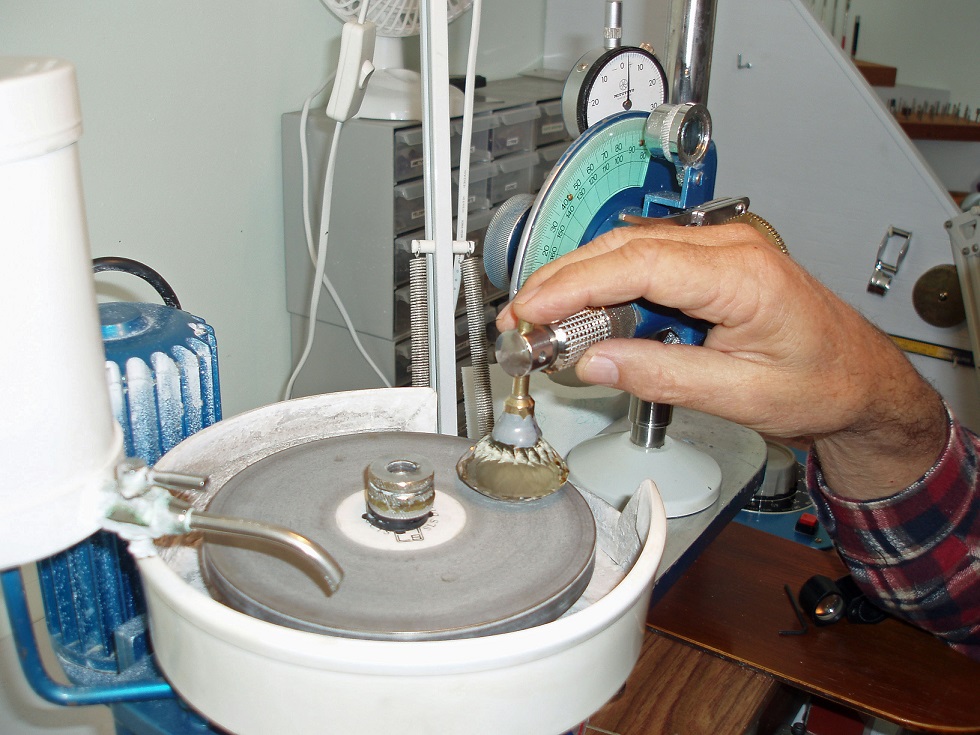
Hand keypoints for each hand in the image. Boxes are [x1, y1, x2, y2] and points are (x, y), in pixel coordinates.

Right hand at [497, 222, 947, 499]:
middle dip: (561, 279)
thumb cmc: (822, 383)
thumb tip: (592, 362)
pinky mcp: (712, 264)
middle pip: (623, 246)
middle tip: (518, 317)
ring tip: (538, 317)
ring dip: (577, 279)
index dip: (574, 284)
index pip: (637, 263)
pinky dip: (605, 284)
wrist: (861, 379)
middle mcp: (729, 248)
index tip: (532, 309)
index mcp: (741, 274)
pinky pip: (646, 262)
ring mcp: (721, 250)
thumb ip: (661, 375)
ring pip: (628, 249)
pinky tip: (582, 310)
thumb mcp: (740, 394)